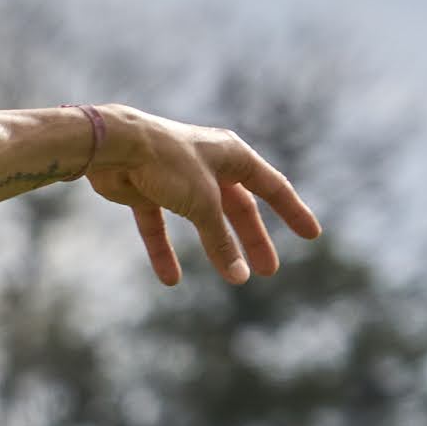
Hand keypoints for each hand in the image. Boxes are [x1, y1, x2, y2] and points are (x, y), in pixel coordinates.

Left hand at [82, 104, 320, 288]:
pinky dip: (164, 251)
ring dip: (218, 248)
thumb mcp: (203, 203)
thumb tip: (238, 276)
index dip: (293, 211)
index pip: (273, 186)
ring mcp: (177, 178)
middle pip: (239, 208)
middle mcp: (209, 164)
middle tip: (267, 270)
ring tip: (234, 279)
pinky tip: (170, 279)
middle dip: (253, 240)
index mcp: (233, 156)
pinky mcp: (147, 191)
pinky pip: (160, 226)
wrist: (114, 146)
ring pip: (203, 219)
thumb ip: (220, 240)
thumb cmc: (167, 162)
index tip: (312, 234)